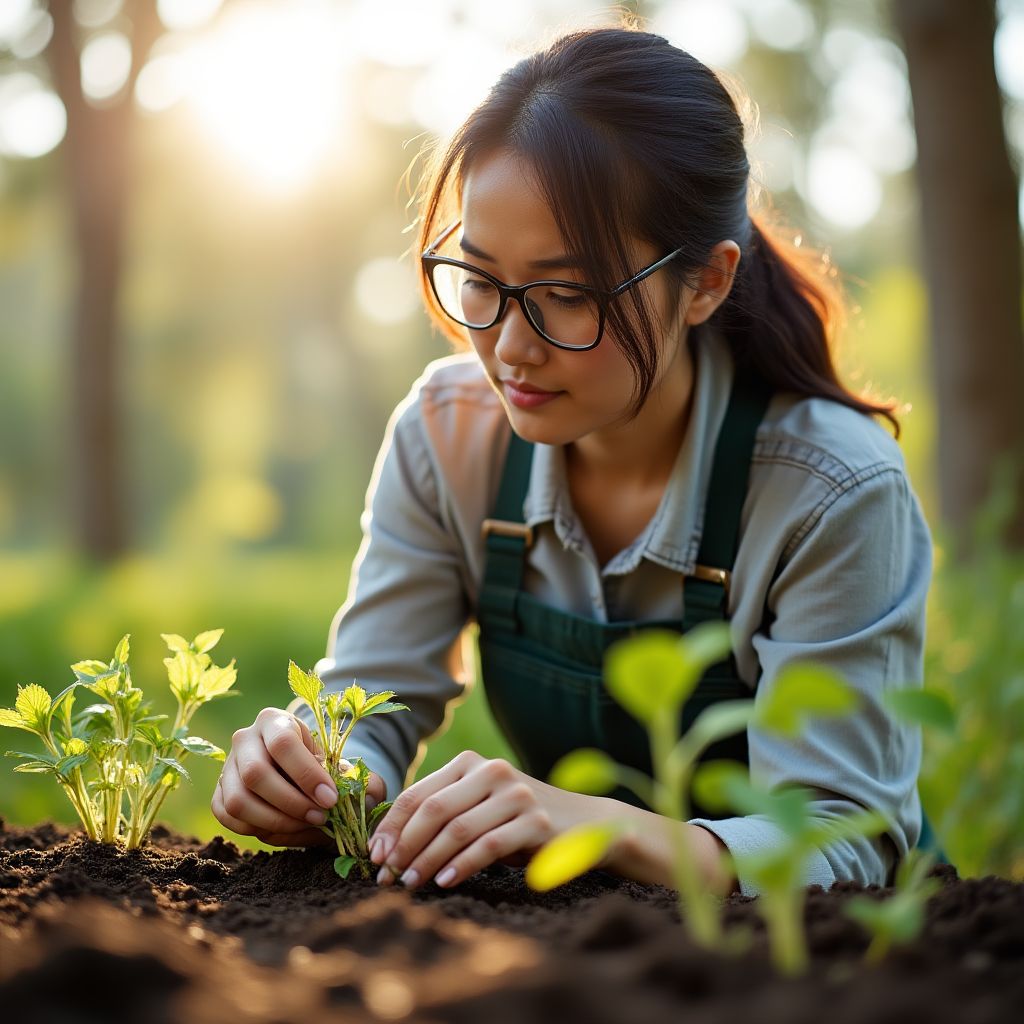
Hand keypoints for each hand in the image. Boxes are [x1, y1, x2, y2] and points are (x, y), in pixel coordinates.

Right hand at [212, 707, 386, 847]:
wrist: (299, 774)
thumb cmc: (323, 767)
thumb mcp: (344, 766)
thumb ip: (360, 779)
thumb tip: (368, 794)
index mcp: (274, 720)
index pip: (283, 743)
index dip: (307, 774)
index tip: (331, 799)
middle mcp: (244, 738)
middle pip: (255, 773)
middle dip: (291, 802)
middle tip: (321, 817)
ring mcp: (227, 766)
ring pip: (238, 800)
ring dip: (274, 820)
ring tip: (305, 825)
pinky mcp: (219, 792)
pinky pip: (227, 816)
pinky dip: (255, 828)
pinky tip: (285, 828)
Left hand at [367, 750, 611, 890]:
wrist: (583, 823)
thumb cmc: (517, 820)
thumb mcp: (479, 806)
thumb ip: (444, 811)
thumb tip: (386, 843)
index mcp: (471, 764)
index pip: (419, 793)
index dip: (391, 826)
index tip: (374, 856)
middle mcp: (492, 771)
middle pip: (434, 811)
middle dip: (404, 846)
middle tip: (387, 876)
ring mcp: (516, 794)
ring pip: (458, 829)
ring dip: (427, 861)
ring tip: (410, 884)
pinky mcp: (536, 821)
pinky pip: (489, 846)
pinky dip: (462, 866)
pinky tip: (445, 882)